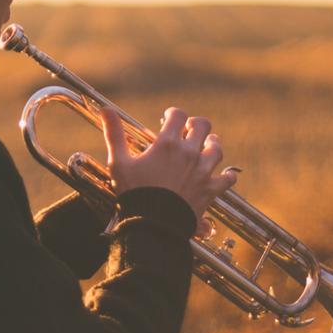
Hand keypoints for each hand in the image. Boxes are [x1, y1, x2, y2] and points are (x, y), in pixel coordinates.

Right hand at [102, 106, 239, 219]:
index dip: (173, 114)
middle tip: (188, 129)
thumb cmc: (134, 193)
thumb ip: (114, 134)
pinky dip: (226, 175)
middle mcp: (189, 153)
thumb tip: (105, 109)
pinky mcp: (210, 190)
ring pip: (216, 148)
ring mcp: (202, 171)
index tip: (168, 118)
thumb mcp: (119, 162)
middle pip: (202, 126)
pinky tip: (224, 174)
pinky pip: (227, 178)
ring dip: (212, 143)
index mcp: (168, 144)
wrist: (153, 224)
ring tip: (207, 144)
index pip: (178, 115)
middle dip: (195, 124)